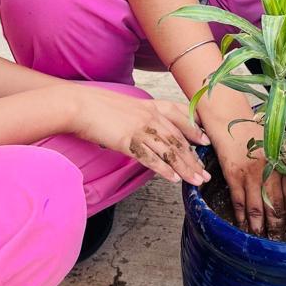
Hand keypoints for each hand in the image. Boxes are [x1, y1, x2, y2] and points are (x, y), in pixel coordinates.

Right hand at [73, 87, 210, 185]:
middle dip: (193, 158)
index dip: (195, 130)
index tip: (206, 141)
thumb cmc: (99, 106)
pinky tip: (173, 179)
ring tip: (196, 181)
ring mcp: (140, 128)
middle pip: (178, 139)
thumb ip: (142, 117)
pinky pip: (150, 158)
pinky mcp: (128, 141)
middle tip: (205, 172)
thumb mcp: (127, 107)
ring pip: (168, 151)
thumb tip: (150, 132)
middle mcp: (150, 116)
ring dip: (185, 168)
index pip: (180, 117)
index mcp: (151, 105)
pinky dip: (163, 169)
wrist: (79, 105)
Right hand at [205, 115, 285, 236]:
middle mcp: (269, 170)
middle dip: (280, 226)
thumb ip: (283, 162)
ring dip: (261, 227)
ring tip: (263, 241)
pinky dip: (242, 217)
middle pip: (277, 205)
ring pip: (258, 207)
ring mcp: (250, 174)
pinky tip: (244, 227)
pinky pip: (239, 201)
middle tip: (282, 242)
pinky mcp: (233, 175)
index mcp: (281, 162)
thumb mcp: (274, 142)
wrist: (229, 115)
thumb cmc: (252, 128)